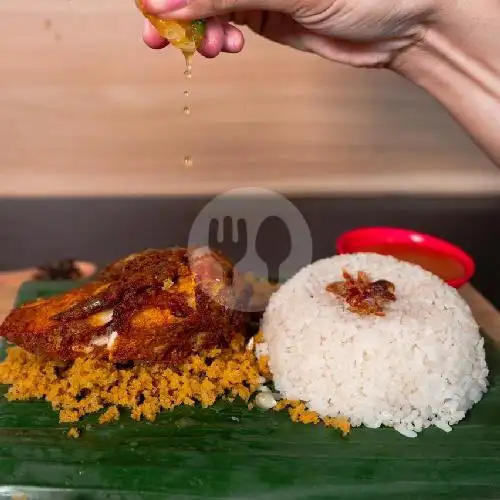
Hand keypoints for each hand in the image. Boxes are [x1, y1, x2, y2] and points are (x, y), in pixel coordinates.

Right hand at [140, 0, 436, 67]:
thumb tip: (168, 4)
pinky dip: (216, 39)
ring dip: (195, 29)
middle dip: (174, 9)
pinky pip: (223, 24)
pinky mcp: (263, 12)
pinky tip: (225, 47)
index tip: (153, 6)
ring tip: (209, 46)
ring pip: (204, 4)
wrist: (407, 22)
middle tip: (161, 34)